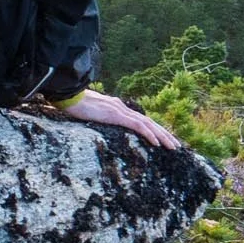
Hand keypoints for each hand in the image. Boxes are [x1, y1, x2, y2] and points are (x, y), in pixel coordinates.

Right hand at [50, 88, 181, 149]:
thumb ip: (98, 115)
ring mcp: (120, 110)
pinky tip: (157, 144)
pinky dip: (149, 134)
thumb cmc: (73, 104)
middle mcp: (122, 107)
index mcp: (116, 107)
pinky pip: (137, 126)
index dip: (154, 129)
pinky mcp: (116, 115)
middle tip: (176, 145)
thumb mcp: (89, 112)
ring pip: (148, 124)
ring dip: (163, 136)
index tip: (163, 139)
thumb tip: (100, 121)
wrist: (67, 95)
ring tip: (173, 147)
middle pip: (149, 122)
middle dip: (164, 134)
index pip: (140, 119)